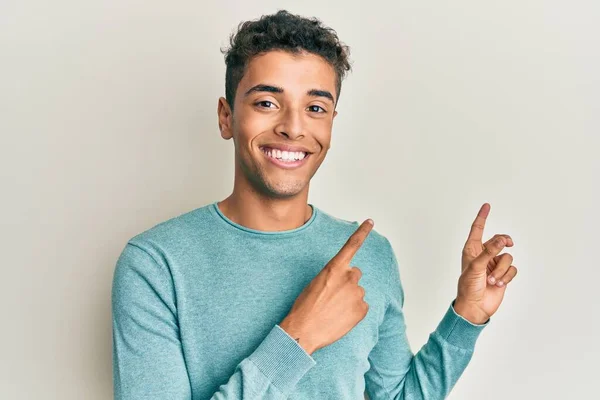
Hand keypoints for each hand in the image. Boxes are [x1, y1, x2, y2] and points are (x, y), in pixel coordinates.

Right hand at [279, 219, 373, 354]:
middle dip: (348, 282)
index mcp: (334, 268)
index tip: (371, 222)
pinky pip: (361, 307)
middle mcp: (349, 277)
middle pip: (355, 274)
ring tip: (333, 310)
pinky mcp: (362, 309)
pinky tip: (340, 318)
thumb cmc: (305, 307)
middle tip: (333, 296)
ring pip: (357, 292)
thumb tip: (344, 282)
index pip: (352, 245)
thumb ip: (333, 276)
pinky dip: (353, 312)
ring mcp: (357, 293)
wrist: (305, 330)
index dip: (362, 232)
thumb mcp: (315, 283)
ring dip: (349, 299)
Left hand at [454, 203, 518, 323]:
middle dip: (503, 242)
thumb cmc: (468, 287)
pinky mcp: (503, 275)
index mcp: (471, 250)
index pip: (477, 229)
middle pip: (499, 240)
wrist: (475, 307)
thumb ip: (489, 252)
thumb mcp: (476, 267)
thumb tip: (501, 240)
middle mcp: (483, 255)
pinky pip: (512, 269)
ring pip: (507, 257)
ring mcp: (494, 265)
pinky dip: (507, 276)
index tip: (487, 205)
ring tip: (492, 280)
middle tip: (508, 243)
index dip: (482, 217)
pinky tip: (498, 284)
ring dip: (501, 269)